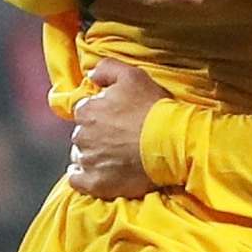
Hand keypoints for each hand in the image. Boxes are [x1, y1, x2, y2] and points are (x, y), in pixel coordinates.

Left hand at [69, 59, 170, 198]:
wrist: (173, 141)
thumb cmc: (154, 108)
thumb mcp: (134, 76)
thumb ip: (106, 68)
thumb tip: (91, 74)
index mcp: (87, 111)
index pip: (85, 112)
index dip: (102, 114)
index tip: (118, 118)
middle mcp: (81, 136)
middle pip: (82, 135)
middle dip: (97, 135)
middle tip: (121, 137)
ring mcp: (88, 161)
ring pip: (81, 157)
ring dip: (94, 155)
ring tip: (117, 155)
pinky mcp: (96, 183)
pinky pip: (78, 181)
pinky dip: (84, 177)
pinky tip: (98, 173)